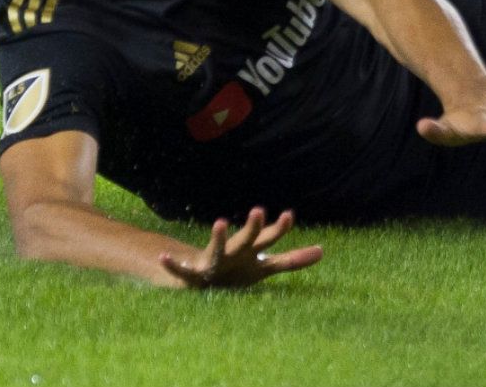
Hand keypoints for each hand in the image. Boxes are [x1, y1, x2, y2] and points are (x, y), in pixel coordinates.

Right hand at [159, 207, 323, 289]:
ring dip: (218, 237)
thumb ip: (292, 260)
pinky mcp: (194, 274)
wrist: (201, 276)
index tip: (289, 215)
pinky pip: (182, 271)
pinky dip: (172, 265)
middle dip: (252, 227)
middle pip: (246, 240)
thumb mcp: (265, 267)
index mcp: (250, 251)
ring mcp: (213, 260)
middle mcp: (233, 252)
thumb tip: (322, 251)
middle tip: (259, 210)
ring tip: (219, 222)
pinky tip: (163, 258)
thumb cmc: (238, 270)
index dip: (278, 228)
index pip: (267, 238)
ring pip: (217, 249)